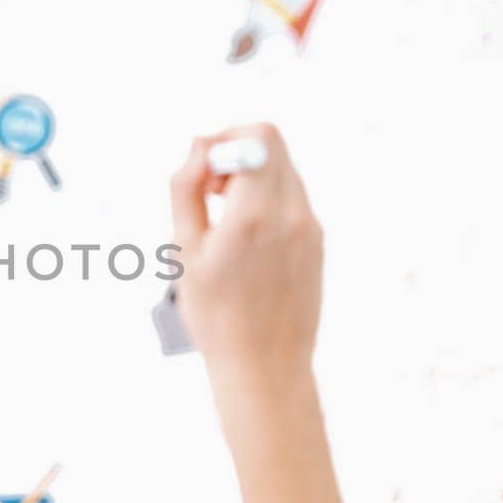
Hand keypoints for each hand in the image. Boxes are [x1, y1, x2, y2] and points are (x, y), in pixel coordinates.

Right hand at [167, 123, 323, 384]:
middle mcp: (292, 213)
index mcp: (254, 214)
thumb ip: (186, 188)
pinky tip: (245, 236)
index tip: (203, 173)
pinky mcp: (318, 241)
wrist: (264, 367)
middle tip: (211, 189)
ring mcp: (311, 226)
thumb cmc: (215, 316)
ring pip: (283, 168)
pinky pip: (293, 196)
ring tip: (224, 215)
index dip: (223, 140)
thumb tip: (199, 144)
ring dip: (251, 175)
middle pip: (273, 143)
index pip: (257, 136)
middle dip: (236, 151)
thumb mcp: (183, 250)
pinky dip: (266, 198)